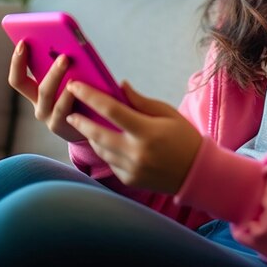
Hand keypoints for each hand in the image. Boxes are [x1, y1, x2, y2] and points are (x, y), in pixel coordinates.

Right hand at [8, 40, 85, 141]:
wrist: (92, 130)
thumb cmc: (82, 99)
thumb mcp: (73, 81)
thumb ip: (69, 67)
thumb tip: (71, 44)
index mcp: (37, 93)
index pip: (18, 78)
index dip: (17, 61)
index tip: (23, 42)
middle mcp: (39, 105)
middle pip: (32, 86)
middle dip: (44, 67)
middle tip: (62, 54)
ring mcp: (49, 117)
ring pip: (48, 95)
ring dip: (57, 77)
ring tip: (67, 63)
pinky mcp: (62, 126)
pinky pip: (63, 110)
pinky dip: (70, 96)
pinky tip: (77, 86)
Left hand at [65, 80, 201, 193]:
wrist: (196, 172)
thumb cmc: (184, 137)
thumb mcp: (168, 113)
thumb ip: (141, 101)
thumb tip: (120, 86)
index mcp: (147, 131)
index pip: (112, 110)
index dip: (91, 96)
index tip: (76, 86)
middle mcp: (136, 152)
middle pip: (98, 134)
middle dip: (81, 122)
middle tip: (70, 111)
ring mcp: (131, 169)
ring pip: (101, 150)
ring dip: (92, 136)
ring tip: (86, 125)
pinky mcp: (129, 180)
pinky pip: (110, 162)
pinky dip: (106, 150)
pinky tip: (107, 142)